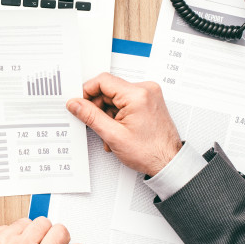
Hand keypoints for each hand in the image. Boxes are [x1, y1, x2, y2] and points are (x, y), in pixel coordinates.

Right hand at [66, 74, 181, 176]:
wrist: (169, 162)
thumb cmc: (150, 152)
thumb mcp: (113, 135)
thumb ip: (90, 116)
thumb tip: (75, 104)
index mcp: (137, 94)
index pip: (103, 81)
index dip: (87, 92)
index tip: (80, 103)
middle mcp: (145, 90)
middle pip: (109, 90)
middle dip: (98, 108)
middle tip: (95, 124)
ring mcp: (148, 95)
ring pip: (115, 98)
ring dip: (107, 114)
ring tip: (110, 133)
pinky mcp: (149, 101)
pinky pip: (125, 102)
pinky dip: (117, 115)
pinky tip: (117, 130)